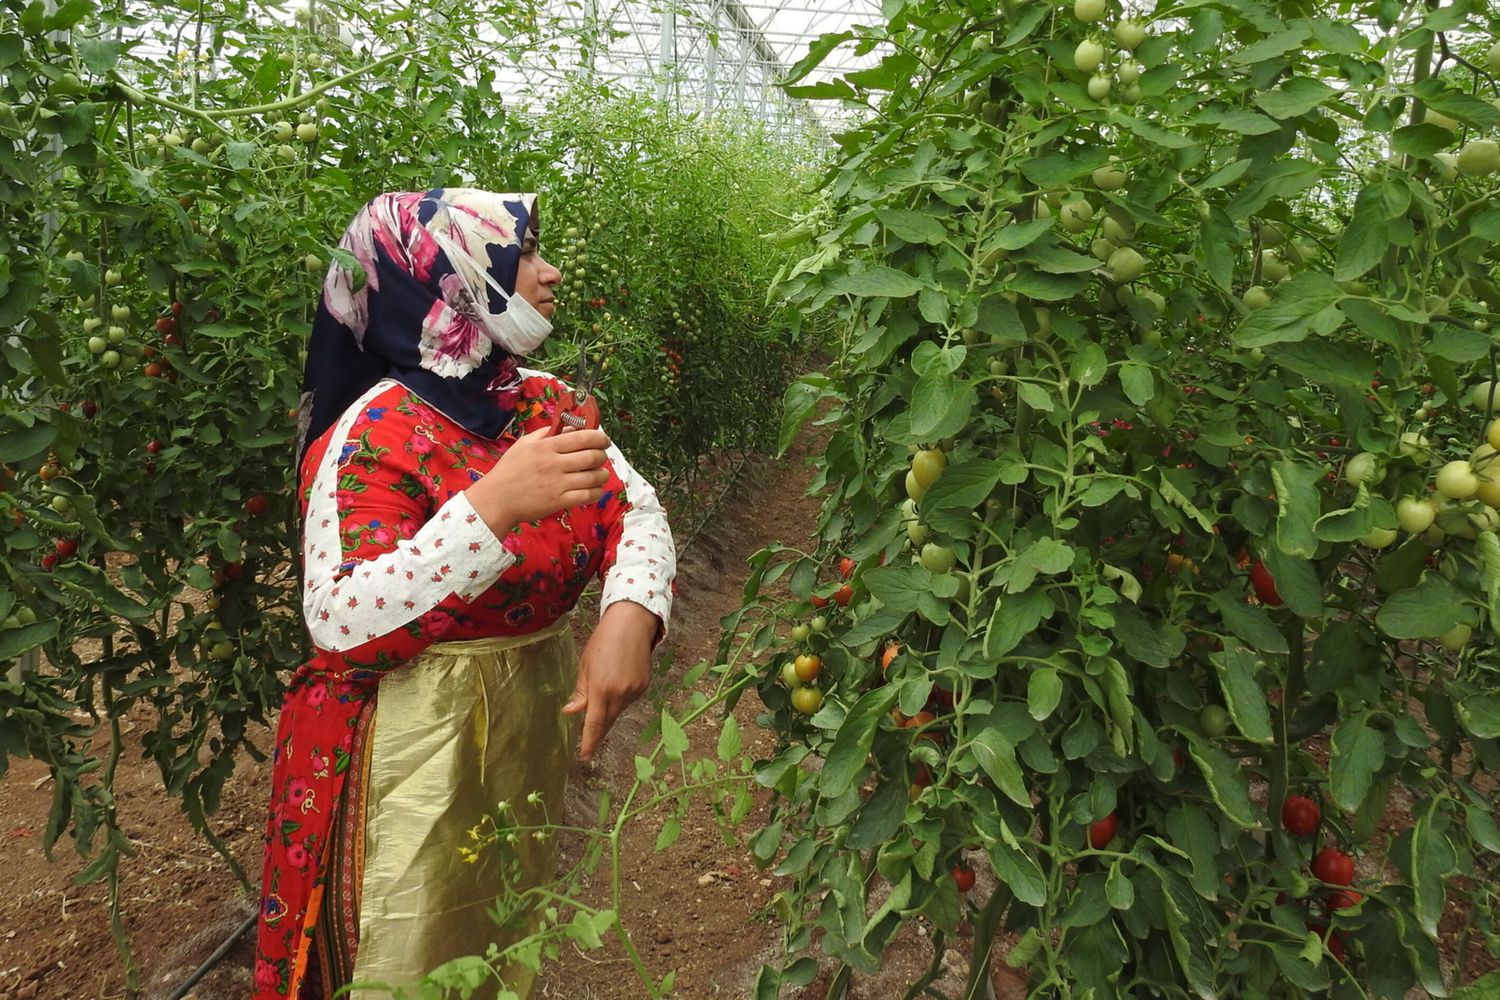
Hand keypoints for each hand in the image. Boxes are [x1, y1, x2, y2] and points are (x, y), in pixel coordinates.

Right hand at [467, 426, 609, 533]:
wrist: (496, 499)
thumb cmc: (509, 470)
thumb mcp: (524, 444)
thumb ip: (546, 433)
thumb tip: (570, 427)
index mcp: (546, 447)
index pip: (582, 437)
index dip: (599, 438)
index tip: (604, 440)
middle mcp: (554, 463)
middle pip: (592, 456)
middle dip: (602, 456)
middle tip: (601, 457)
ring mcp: (557, 484)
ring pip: (593, 477)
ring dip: (603, 475)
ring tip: (601, 474)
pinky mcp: (559, 502)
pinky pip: (587, 495)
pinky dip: (596, 491)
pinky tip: (595, 489)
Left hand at [564, 601, 660, 761]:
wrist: (632, 623)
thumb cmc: (603, 640)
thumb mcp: (585, 665)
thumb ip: (581, 692)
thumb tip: (571, 711)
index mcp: (601, 688)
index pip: (594, 723)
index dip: (589, 741)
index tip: (584, 756)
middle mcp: (620, 694)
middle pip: (608, 722)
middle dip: (598, 731)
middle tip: (588, 740)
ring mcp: (635, 691)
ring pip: (619, 711)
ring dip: (609, 710)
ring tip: (604, 688)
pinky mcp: (644, 686)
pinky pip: (629, 700)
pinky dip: (620, 698)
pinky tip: (618, 681)